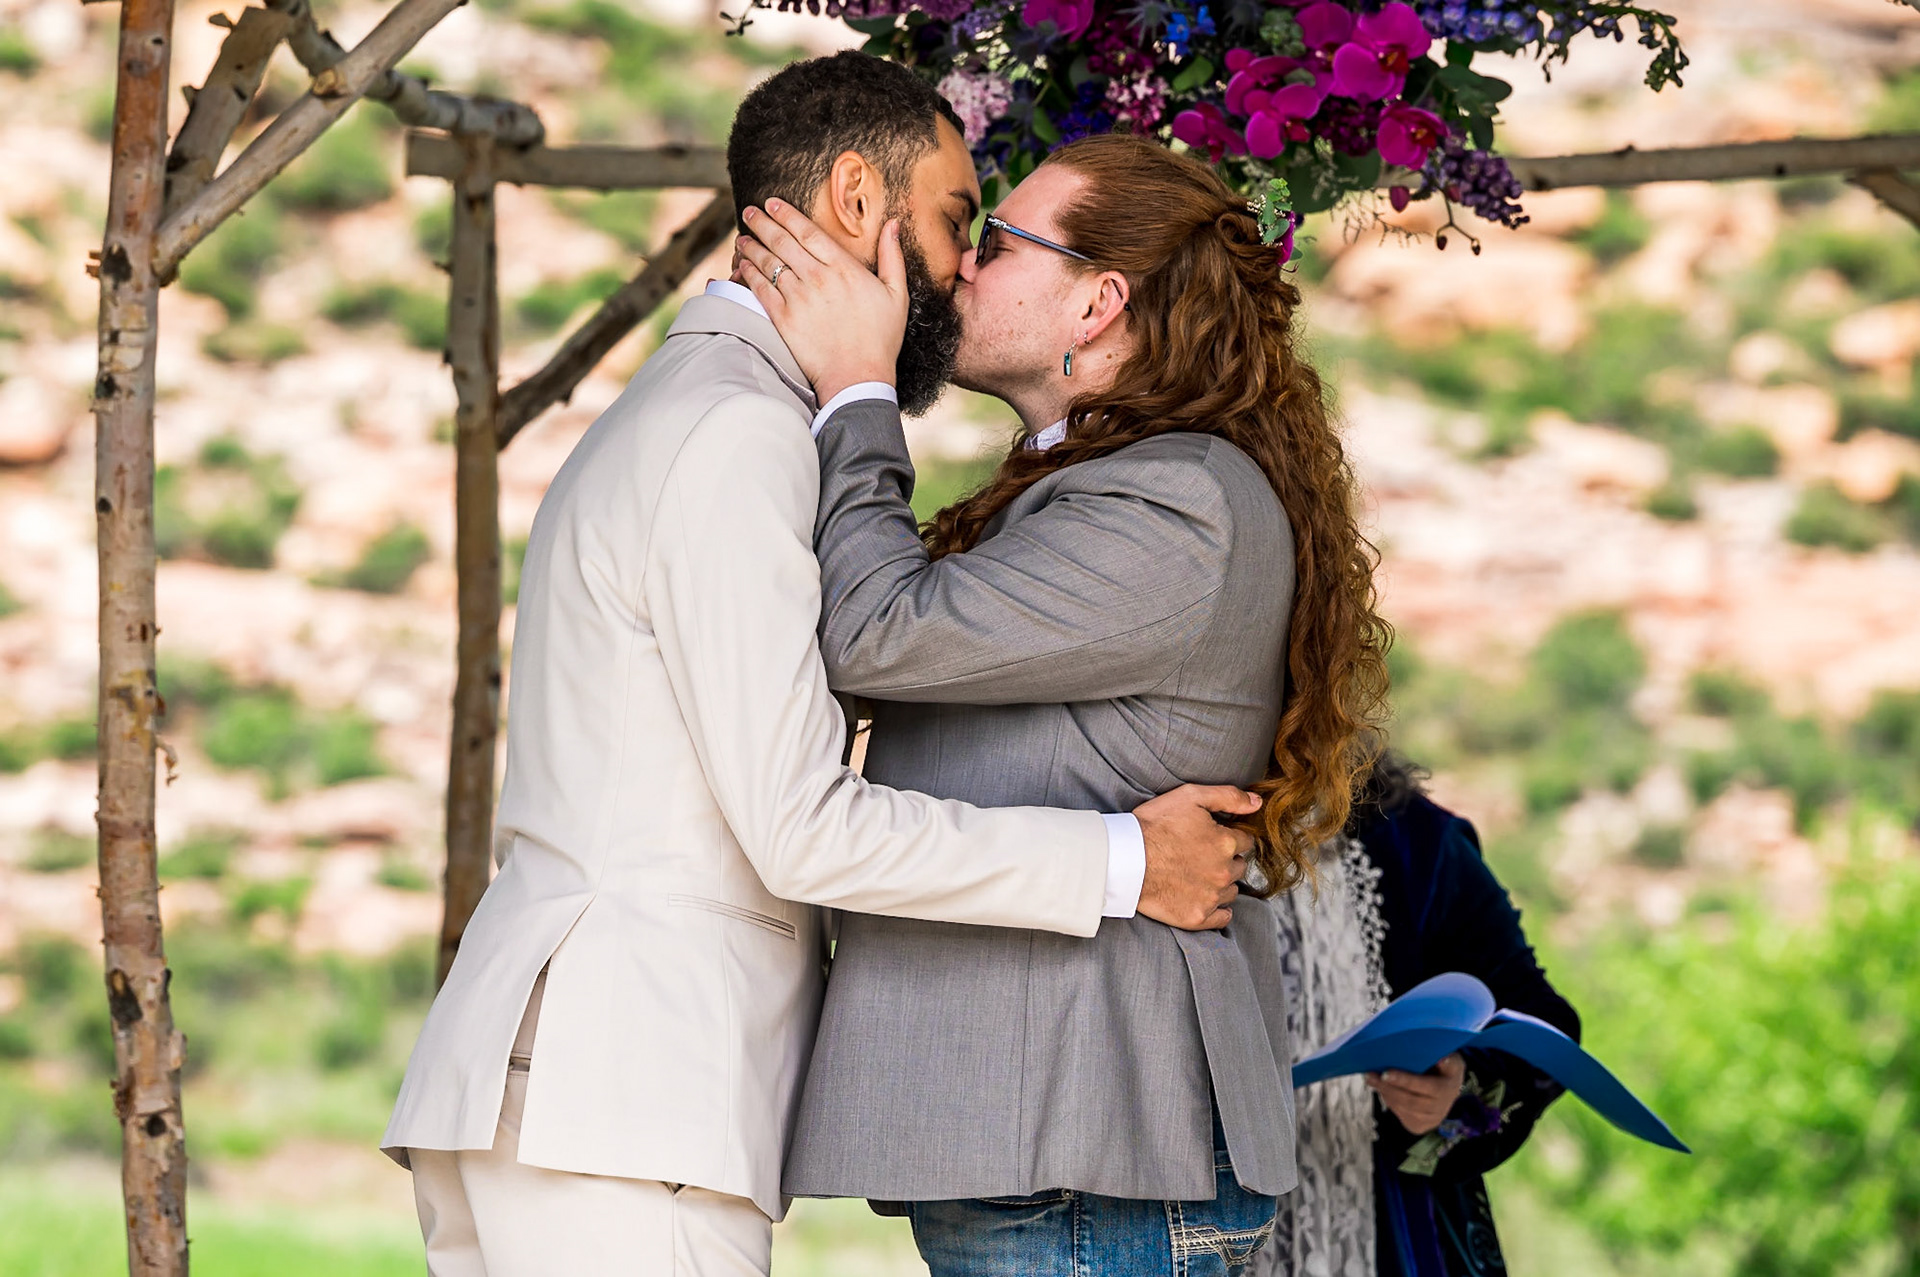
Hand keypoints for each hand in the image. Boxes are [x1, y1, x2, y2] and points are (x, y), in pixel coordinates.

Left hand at [736, 200, 907, 405]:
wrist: (858, 377)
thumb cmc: (881, 339)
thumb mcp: (897, 295)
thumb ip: (892, 257)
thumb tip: (892, 225)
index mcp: (844, 268)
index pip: (808, 232)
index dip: (787, 215)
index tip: (773, 204)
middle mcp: (818, 278)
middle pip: (783, 242)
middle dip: (763, 223)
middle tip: (749, 212)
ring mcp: (799, 298)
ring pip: (769, 263)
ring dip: (752, 247)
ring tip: (742, 237)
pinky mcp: (784, 319)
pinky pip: (761, 289)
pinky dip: (749, 274)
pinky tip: (742, 265)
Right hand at [1132, 784, 1260, 931]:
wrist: (1123, 859)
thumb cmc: (1153, 825)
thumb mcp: (1190, 796)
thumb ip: (1228, 796)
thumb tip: (1258, 803)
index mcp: (1226, 843)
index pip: (1245, 841)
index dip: (1230, 837)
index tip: (1212, 838)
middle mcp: (1224, 872)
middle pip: (1239, 867)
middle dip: (1226, 860)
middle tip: (1202, 856)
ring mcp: (1211, 897)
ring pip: (1231, 891)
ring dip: (1221, 883)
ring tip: (1197, 875)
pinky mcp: (1197, 917)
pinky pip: (1222, 918)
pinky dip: (1218, 910)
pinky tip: (1204, 898)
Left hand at [1366, 1052, 1465, 1134]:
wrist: (1449, 1094)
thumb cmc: (1446, 1071)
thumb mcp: (1453, 1062)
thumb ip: (1449, 1060)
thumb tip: (1442, 1058)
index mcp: (1446, 1091)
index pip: (1423, 1086)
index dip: (1404, 1080)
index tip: (1385, 1073)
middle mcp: (1438, 1110)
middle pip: (1408, 1100)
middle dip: (1387, 1088)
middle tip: (1370, 1075)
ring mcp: (1428, 1121)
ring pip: (1401, 1108)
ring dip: (1384, 1094)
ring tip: (1371, 1080)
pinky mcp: (1418, 1127)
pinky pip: (1399, 1114)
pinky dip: (1389, 1101)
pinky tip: (1382, 1089)